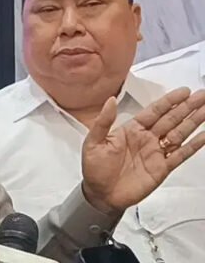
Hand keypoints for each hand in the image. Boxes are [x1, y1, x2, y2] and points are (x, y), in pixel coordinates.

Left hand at [81, 87, 204, 214]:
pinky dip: (194, 145)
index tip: (185, 91)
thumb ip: (103, 122)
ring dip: (194, 122)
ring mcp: (156, 153)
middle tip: (203, 95)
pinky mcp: (162, 168)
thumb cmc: (95, 168)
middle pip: (172, 119)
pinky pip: (181, 154)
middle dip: (188, 107)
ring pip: (180, 133)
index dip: (170, 101)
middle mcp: (147, 138)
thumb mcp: (93, 142)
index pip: (154, 111)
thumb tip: (111, 100)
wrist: (101, 195)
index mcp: (131, 129)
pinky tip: (204, 135)